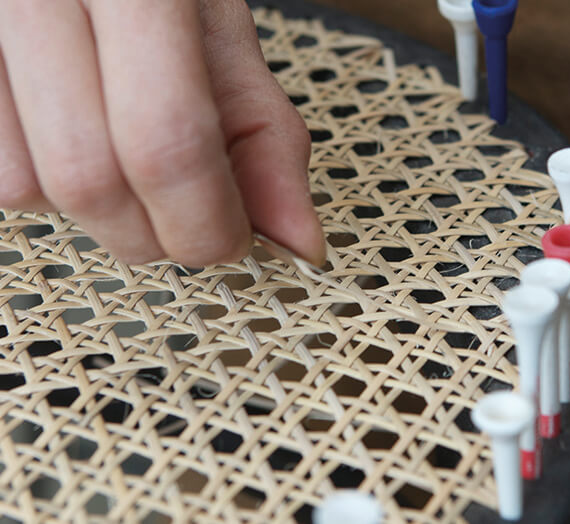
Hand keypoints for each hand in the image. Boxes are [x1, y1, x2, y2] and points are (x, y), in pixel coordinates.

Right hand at [0, 0, 324, 266]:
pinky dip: (46, 187)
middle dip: (153, 234)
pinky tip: (77, 144)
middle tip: (186, 223)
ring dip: (98, 215)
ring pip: (29, 186)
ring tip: (129, 165)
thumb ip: (267, 140)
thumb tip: (300, 243)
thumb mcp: (226, 44)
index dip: (204, 219)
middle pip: (91, 176)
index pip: (166, 138)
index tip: (231, 243)